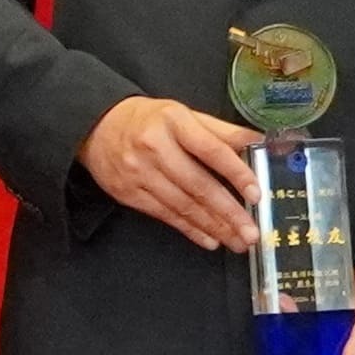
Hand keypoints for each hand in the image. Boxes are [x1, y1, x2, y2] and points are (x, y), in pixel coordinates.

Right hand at [88, 93, 266, 252]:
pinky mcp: (129, 193)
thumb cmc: (148, 120)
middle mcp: (155, 147)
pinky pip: (165, 215)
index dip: (236, 173)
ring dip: (214, 226)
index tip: (256, 194)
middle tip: (251, 232)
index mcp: (174, 122)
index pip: (211, 150)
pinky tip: (209, 239)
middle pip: (198, 185)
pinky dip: (190, 230)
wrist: (96, 127)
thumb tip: (258, 142)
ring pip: (183, 205)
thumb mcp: (184, 114)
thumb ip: (221, 130)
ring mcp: (139, 173)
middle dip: (228, 212)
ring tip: (237, 240)